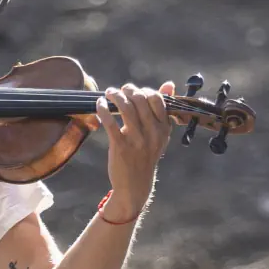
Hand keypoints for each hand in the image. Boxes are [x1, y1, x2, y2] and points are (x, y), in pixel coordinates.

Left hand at [95, 81, 173, 219]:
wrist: (135, 184)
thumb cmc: (146, 155)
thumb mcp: (159, 134)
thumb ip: (162, 109)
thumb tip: (169, 84)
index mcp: (164, 129)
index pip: (157, 99)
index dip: (144, 90)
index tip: (133, 92)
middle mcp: (153, 133)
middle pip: (140, 100)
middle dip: (127, 91)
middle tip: (119, 91)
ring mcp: (137, 140)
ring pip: (126, 108)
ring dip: (115, 96)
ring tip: (108, 94)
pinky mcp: (120, 146)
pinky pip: (110, 122)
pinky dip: (103, 109)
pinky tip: (99, 104)